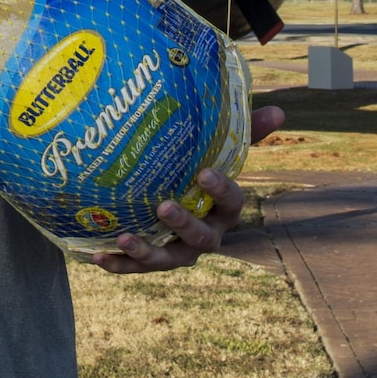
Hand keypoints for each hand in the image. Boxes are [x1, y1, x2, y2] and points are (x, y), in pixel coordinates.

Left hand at [91, 105, 285, 273]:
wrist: (169, 199)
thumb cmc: (198, 172)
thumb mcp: (218, 152)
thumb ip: (245, 133)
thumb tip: (279, 109)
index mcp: (224, 209)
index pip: (232, 202)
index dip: (221, 190)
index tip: (204, 173)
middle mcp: (206, 235)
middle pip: (201, 238)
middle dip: (184, 225)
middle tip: (164, 206)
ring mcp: (179, 252)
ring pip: (167, 259)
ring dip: (146, 252)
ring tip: (124, 237)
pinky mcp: (152, 260)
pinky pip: (135, 268)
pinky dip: (118, 263)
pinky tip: (97, 256)